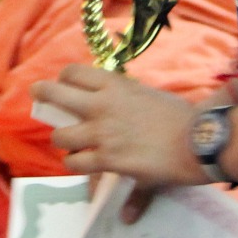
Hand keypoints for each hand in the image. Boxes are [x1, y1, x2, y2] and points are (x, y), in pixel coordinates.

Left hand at [32, 65, 201, 188]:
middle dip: (43, 95)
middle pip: (54, 93)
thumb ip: (125, 100)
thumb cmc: (179, 116)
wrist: (198, 141)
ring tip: (71, 145)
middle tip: (40, 99)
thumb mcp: (148, 96)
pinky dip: (76, 164)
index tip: (64, 86)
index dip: (63, 80)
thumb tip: (116, 102)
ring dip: (63, 141)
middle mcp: (101, 105)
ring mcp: (102, 133)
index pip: (72, 73)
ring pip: (60, 136)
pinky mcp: (107, 159)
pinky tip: (83, 164)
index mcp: (114, 84)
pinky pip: (75, 162)